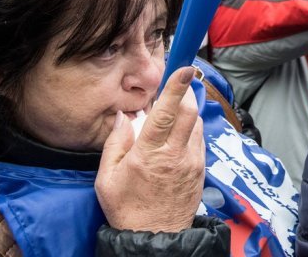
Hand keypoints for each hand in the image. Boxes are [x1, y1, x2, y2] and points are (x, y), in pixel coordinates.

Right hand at [95, 66, 204, 232]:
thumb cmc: (127, 209)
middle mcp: (175, 155)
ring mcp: (192, 162)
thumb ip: (115, 142)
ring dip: (188, 112)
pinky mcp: (201, 169)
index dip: (176, 88)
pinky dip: (190, 130)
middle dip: (185, 93)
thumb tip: (124, 115)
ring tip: (174, 113)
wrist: (154, 238)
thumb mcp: (106, 178)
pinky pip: (199, 140)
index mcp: (149, 154)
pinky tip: (178, 135)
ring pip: (196, 124)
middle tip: (178, 85)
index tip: (184, 69)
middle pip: (189, 112)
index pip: (167, 113)